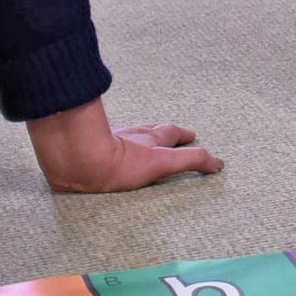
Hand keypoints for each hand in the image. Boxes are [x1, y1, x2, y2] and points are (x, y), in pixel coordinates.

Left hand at [29, 96, 223, 192]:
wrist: (78, 162)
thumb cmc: (120, 165)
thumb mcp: (163, 163)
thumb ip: (191, 161)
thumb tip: (218, 162)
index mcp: (150, 139)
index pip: (172, 132)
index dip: (183, 134)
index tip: (192, 135)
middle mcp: (132, 135)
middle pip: (152, 129)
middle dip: (164, 132)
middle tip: (172, 133)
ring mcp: (111, 140)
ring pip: (130, 133)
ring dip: (140, 136)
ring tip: (143, 138)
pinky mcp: (92, 148)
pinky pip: (108, 141)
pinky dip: (115, 142)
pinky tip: (109, 148)